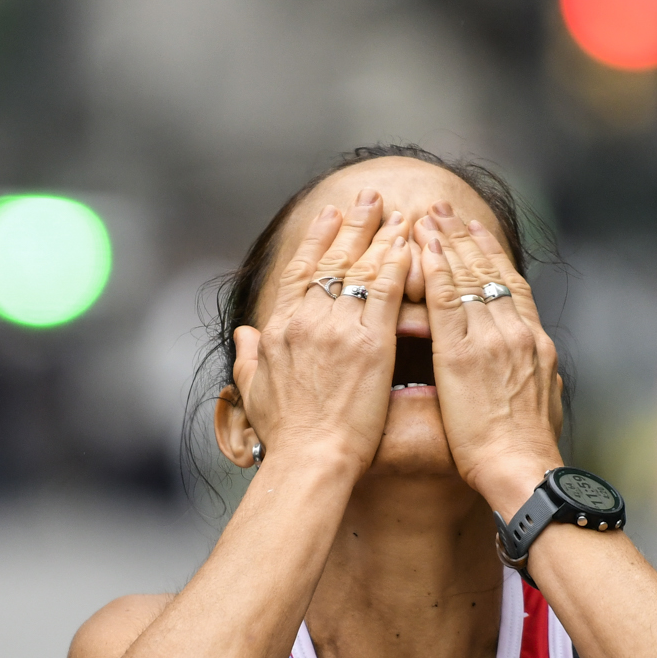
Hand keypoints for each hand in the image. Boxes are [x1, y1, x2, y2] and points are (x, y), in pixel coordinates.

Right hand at [231, 189, 410, 478]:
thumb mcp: (253, 389)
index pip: (301, 271)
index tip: (331, 215)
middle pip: (334, 260)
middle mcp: (308, 320)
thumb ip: (248, 356)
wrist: (310, 460)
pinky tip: (412, 245)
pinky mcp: (372, 345)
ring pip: (363, 269)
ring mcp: (340, 329)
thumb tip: (244, 334)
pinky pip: (387, 293)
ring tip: (398, 212)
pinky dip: (398, 265)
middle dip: (354, 224)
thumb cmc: (284, 435)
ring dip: (382, 236)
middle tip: (370, 196)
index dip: (318, 240)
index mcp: (280, 328)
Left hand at [416, 202, 563, 511]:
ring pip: (466, 278)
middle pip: (487, 272)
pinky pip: (446, 301)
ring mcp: (490, 339)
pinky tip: (422, 248)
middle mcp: (517, 331)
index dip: (491, 255)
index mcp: (536, 342)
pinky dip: (436, 270)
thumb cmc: (532, 450)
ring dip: (445, 243)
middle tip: (443, 209)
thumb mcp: (548, 403)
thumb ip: (541, 376)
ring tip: (426, 216)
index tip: (477, 231)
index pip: (512, 285)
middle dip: (463, 237)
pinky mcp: (463, 354)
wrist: (525, 469)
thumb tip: (546, 367)